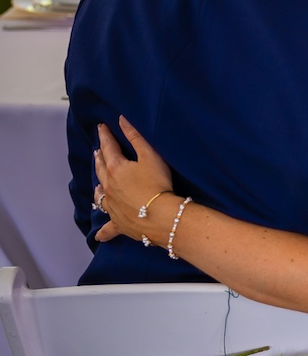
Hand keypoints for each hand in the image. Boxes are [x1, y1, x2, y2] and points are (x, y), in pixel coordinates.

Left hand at [94, 117, 175, 244]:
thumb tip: (122, 119)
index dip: (105, 136)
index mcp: (116, 168)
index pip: (108, 147)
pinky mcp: (119, 224)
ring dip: (98, 186)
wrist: (161, 216)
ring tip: (98, 183)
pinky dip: (103, 232)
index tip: (101, 127)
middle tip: (98, 151)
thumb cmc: (157, 185)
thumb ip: (135, 136)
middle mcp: (109, 187)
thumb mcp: (150, 156)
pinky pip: (108, 229)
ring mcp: (112, 206)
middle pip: (101, 169)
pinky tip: (99, 236)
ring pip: (100, 195)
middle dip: (100, 158)